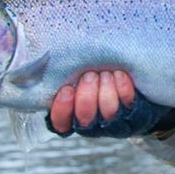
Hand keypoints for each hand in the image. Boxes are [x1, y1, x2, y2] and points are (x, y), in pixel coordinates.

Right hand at [46, 70, 174, 137]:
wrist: (137, 81)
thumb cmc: (98, 71)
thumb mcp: (77, 72)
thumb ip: (64, 70)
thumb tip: (37, 49)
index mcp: (73, 116)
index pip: (60, 124)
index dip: (62, 109)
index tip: (67, 89)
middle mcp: (93, 124)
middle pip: (85, 119)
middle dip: (86, 96)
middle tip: (90, 75)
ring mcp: (116, 123)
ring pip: (108, 114)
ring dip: (106, 92)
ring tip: (106, 74)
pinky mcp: (136, 116)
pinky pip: (130, 107)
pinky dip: (123, 89)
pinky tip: (120, 75)